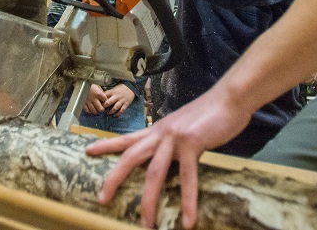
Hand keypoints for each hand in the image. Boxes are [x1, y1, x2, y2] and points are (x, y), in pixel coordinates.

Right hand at [82, 84, 106, 114]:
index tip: (105, 102)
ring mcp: (88, 102)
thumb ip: (101, 91)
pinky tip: (90, 109)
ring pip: (94, 111)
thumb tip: (103, 95)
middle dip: (102, 109)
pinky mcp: (83, 103)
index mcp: (98, 93)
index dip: (106, 102)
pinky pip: (87, 110)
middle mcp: (94, 99)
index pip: (105, 101)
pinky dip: (89, 111)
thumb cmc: (89, 84)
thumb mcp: (97, 85)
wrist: (80, 83)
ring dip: (96, 111)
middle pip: (100, 108)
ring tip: (96, 110)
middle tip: (102, 109)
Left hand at [84, 87, 249, 228]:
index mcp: (158, 129)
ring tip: (146, 223)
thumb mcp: (184, 127)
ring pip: (154, 172)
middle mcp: (161, 133)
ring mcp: (174, 138)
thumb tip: (172, 158)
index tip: (88, 151)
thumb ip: (174, 142)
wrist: (229, 98)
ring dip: (149, 200)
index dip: (106, 145)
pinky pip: (188, 177)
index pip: (127, 138)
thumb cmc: (210, 114)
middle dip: (114, 177)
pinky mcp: (192, 143)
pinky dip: (188, 201)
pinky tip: (188, 220)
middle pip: (130, 156)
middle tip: (102, 198)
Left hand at [104, 83, 135, 116]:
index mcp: (113, 92)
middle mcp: (116, 96)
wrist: (131, 87)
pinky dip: (118, 114)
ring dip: (111, 111)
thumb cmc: (121, 88)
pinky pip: (121, 110)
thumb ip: (109, 93)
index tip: (98, 103)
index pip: (105, 95)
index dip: (101, 99)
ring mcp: (121, 100)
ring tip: (108, 113)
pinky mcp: (126, 104)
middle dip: (105, 106)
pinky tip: (115, 115)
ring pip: (115, 107)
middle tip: (102, 109)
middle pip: (109, 102)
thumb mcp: (114, 88)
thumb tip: (101, 97)